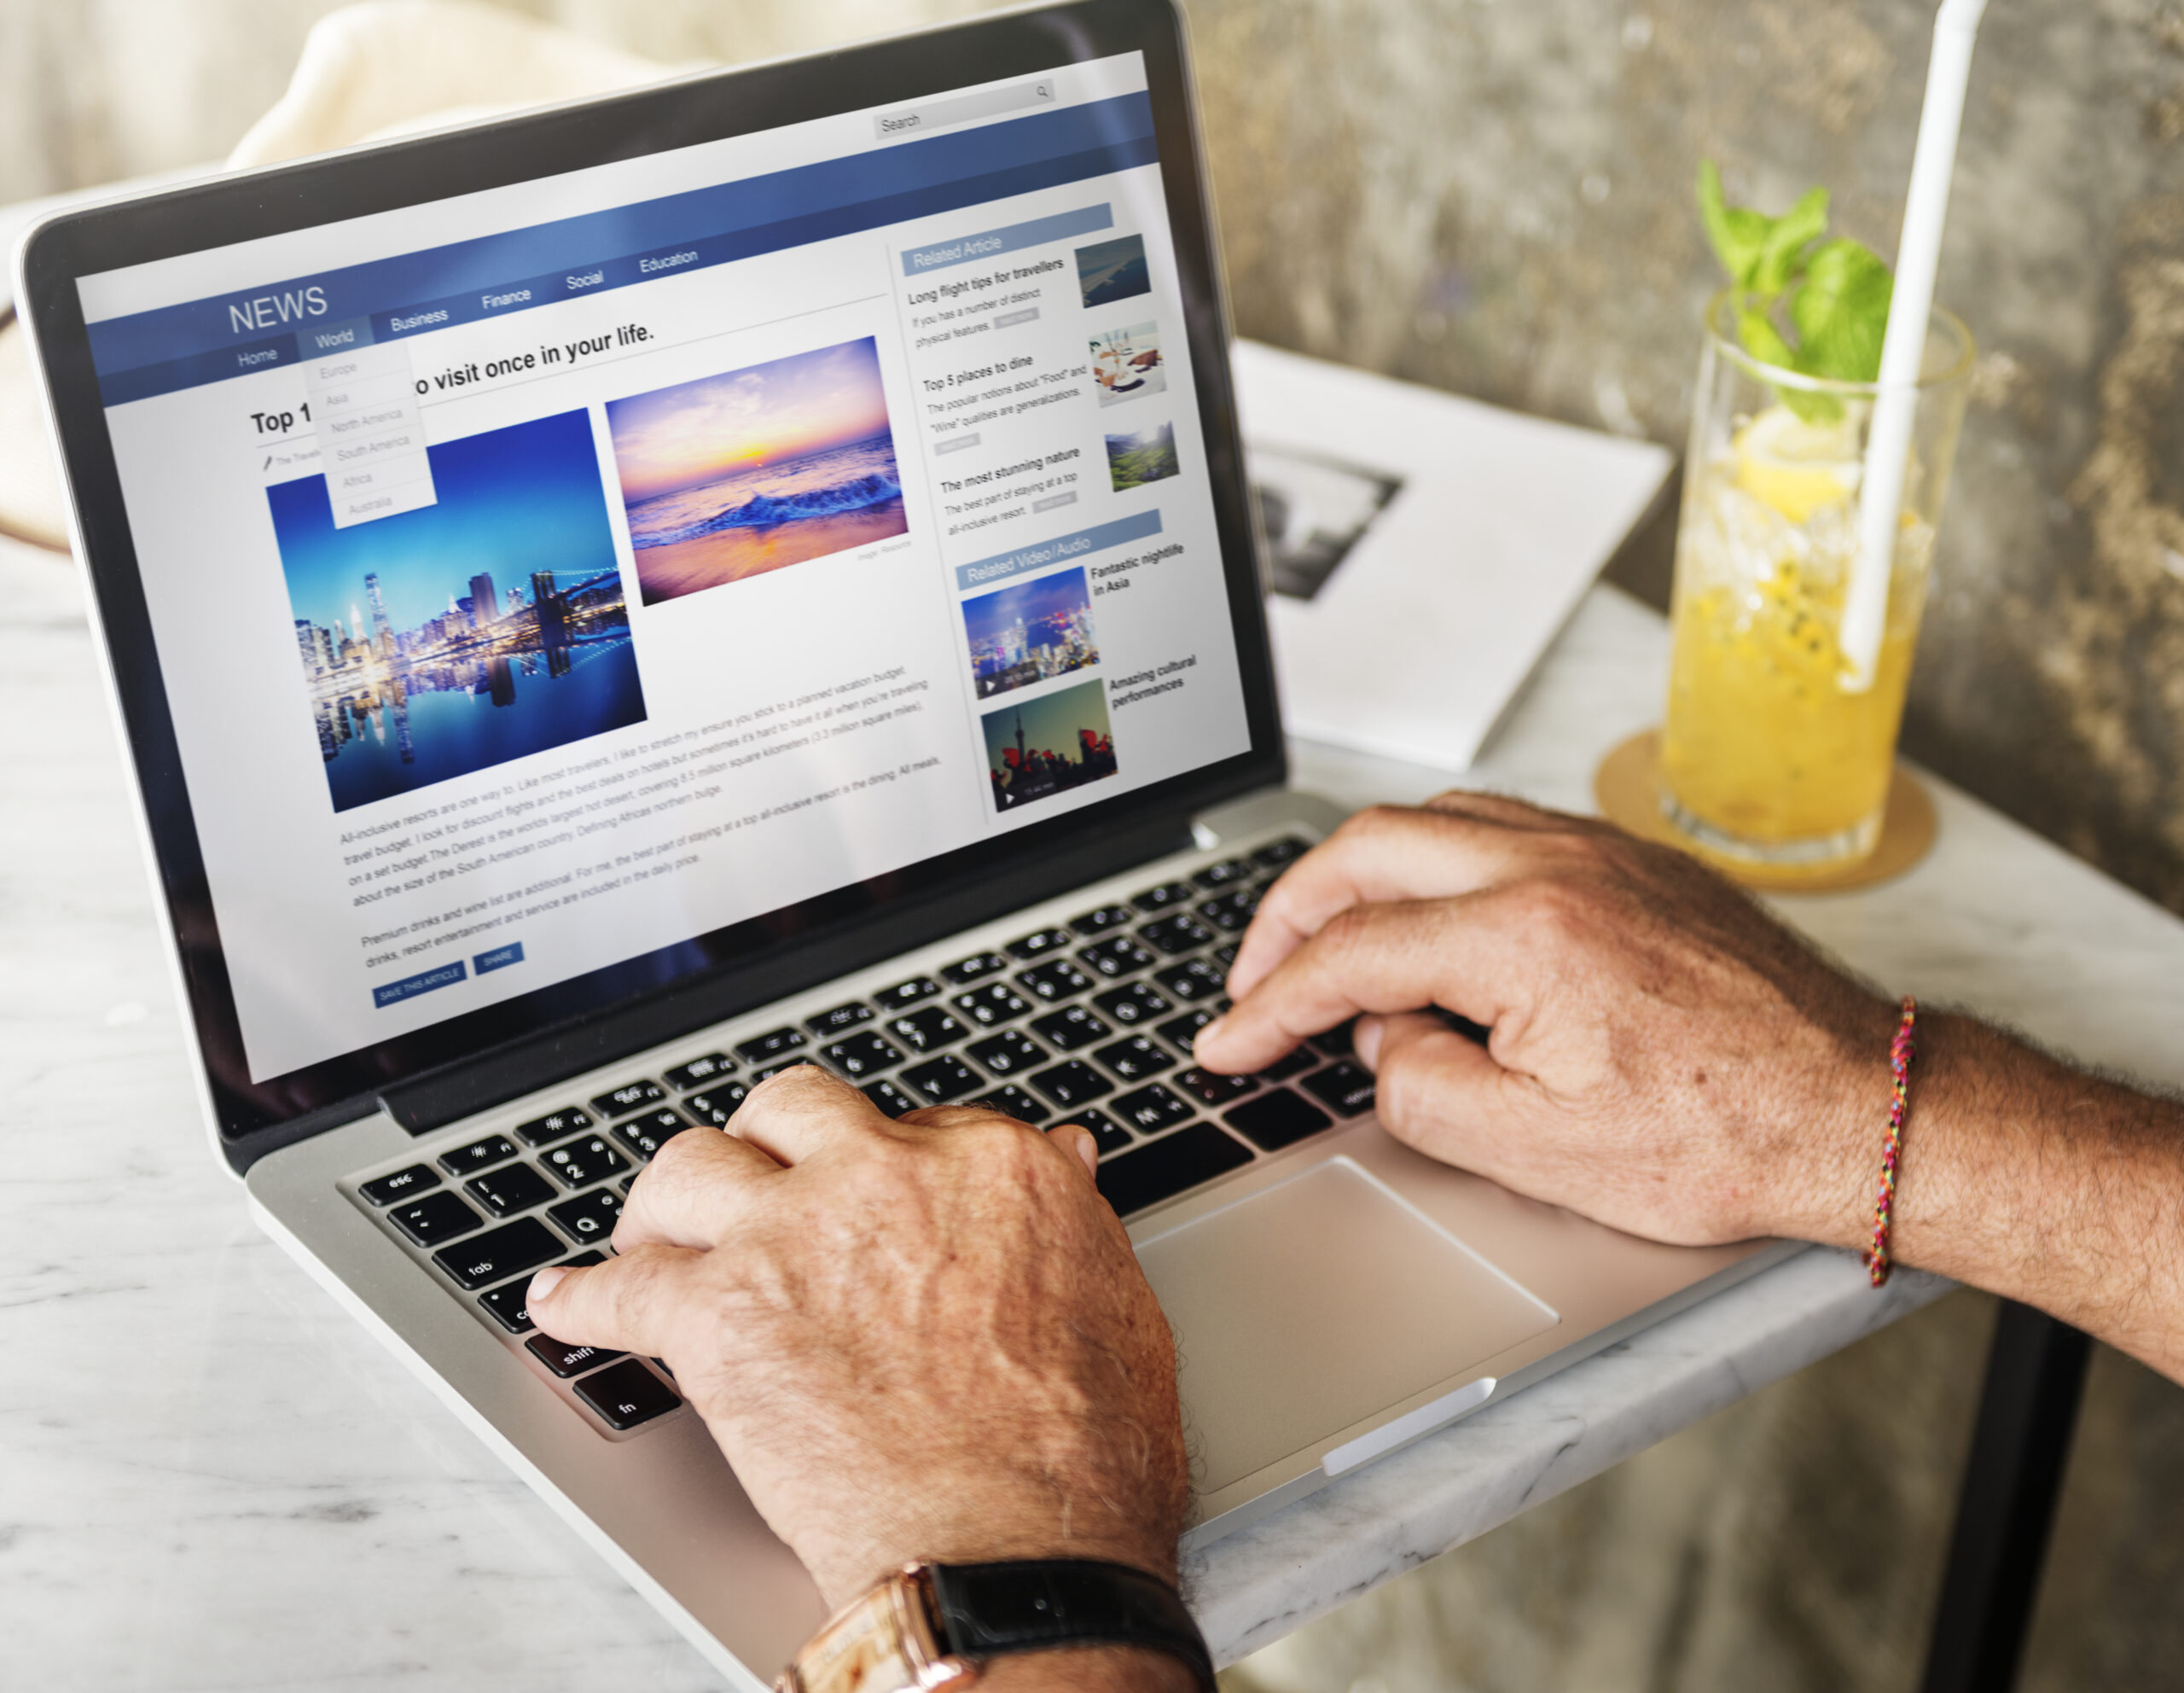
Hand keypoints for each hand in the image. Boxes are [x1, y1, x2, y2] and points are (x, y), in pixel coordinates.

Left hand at [524, 1066, 1188, 1610]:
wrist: (1015, 1551)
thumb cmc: (1080, 1456)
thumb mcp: (1117, 1306)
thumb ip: (1069, 1219)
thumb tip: (1063, 1163)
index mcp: (988, 1167)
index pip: (906, 1123)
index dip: (872, 1164)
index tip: (854, 1195)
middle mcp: (885, 1173)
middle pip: (791, 1108)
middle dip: (765, 1145)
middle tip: (752, 1191)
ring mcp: (795, 1233)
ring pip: (689, 1165)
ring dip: (663, 1204)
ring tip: (649, 1234)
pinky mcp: (719, 1312)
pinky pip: (619, 1285)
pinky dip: (581, 1298)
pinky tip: (562, 1303)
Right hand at [1193, 794, 1897, 1250]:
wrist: (1858, 1110)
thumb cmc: (1725, 1135)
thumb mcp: (1538, 1152)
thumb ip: (1421, 1088)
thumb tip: (1382, 1039)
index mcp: (1523, 936)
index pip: (1350, 955)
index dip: (1268, 1005)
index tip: (1227, 1042)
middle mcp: (1555, 866)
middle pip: (1369, 849)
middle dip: (1289, 913)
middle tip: (1254, 978)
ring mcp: (1597, 852)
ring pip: (1433, 820)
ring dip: (1359, 875)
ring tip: (1326, 944)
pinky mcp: (1630, 861)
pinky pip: (1498, 828)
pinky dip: (1432, 864)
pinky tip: (1430, 922)